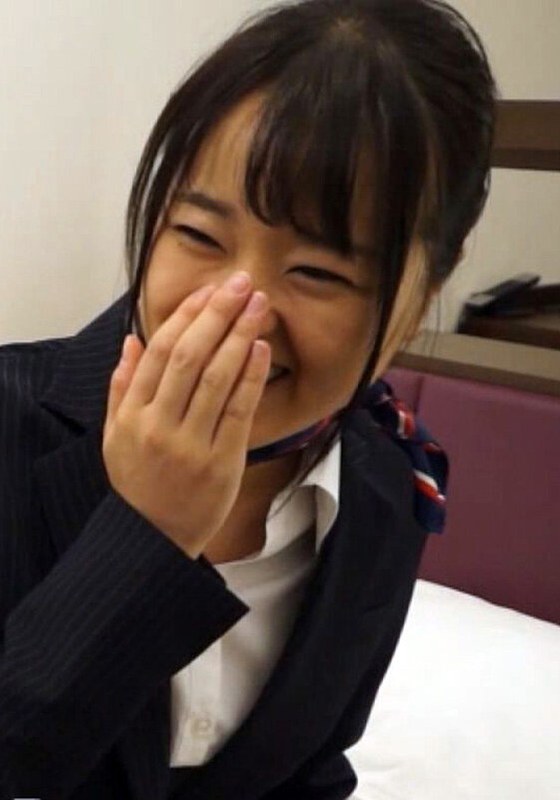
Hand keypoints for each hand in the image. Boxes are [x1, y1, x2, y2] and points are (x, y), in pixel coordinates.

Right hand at [102, 273, 270, 558]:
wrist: (153, 537)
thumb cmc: (138, 482)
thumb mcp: (115, 435)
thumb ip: (121, 387)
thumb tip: (132, 340)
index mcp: (132, 414)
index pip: (159, 351)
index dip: (186, 316)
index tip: (208, 290)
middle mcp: (159, 425)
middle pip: (189, 356)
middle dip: (217, 314)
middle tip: (241, 283)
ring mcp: (191, 444)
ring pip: (216, 379)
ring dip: (239, 336)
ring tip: (259, 305)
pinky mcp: (221, 462)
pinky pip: (238, 411)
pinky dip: (250, 377)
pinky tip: (261, 348)